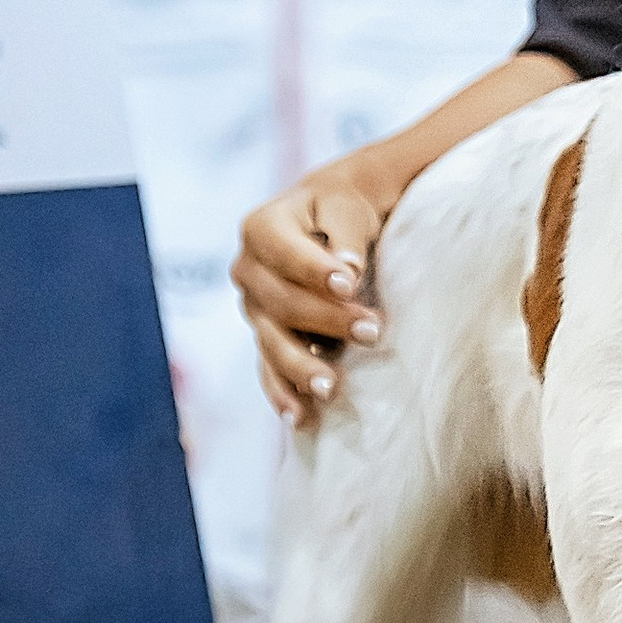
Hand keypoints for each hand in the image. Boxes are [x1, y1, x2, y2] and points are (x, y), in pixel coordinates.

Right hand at [234, 165, 390, 422]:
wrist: (331, 218)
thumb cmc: (343, 207)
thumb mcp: (347, 205)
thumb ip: (345, 233)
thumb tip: (346, 267)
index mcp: (261, 228)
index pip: (286, 254)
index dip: (316, 271)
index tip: (351, 284)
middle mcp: (248, 270)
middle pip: (281, 303)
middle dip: (327, 320)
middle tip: (373, 331)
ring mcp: (253, 308)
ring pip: (271, 342)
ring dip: (302, 366)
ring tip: (332, 387)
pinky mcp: (266, 336)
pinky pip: (268, 368)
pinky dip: (282, 393)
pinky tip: (300, 417)